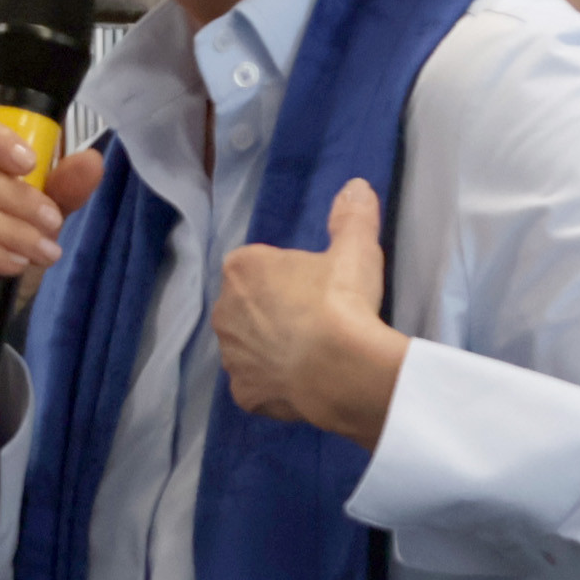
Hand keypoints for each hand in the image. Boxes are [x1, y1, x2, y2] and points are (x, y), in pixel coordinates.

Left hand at [213, 177, 409, 447]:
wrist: (341, 367)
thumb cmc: (342, 300)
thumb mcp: (355, 249)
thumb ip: (352, 216)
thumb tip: (356, 186)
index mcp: (241, 269)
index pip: (259, 266)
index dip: (287, 276)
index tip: (316, 287)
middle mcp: (223, 311)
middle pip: (248, 306)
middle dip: (274, 311)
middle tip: (316, 319)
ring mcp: (230, 357)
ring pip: (249, 346)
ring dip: (271, 347)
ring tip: (311, 352)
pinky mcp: (242, 394)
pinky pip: (257, 384)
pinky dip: (274, 383)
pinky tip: (302, 380)